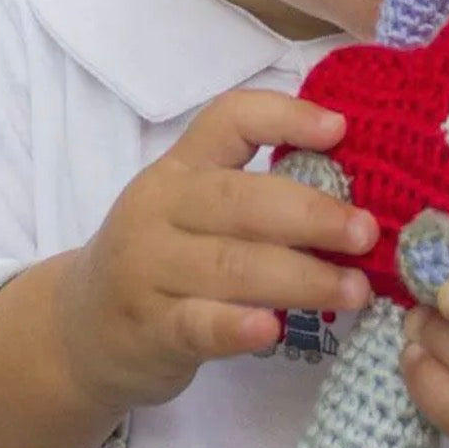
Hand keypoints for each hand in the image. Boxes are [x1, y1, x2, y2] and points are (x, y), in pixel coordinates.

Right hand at [59, 89, 377, 416]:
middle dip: (312, 214)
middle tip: (366, 231)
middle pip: (242, 200)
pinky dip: (236, 326)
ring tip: (357, 289)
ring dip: (302, 277)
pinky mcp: (148, 329)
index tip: (339, 129)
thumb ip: (256, 192)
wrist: (82, 328)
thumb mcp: (193, 207)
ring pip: (232, 266)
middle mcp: (160, 206)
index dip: (285, 117)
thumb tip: (354, 188)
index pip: (229, 119)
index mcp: (181, 165)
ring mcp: (149, 268)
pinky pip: (197, 324)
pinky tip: (272, 330)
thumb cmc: (166, 256)